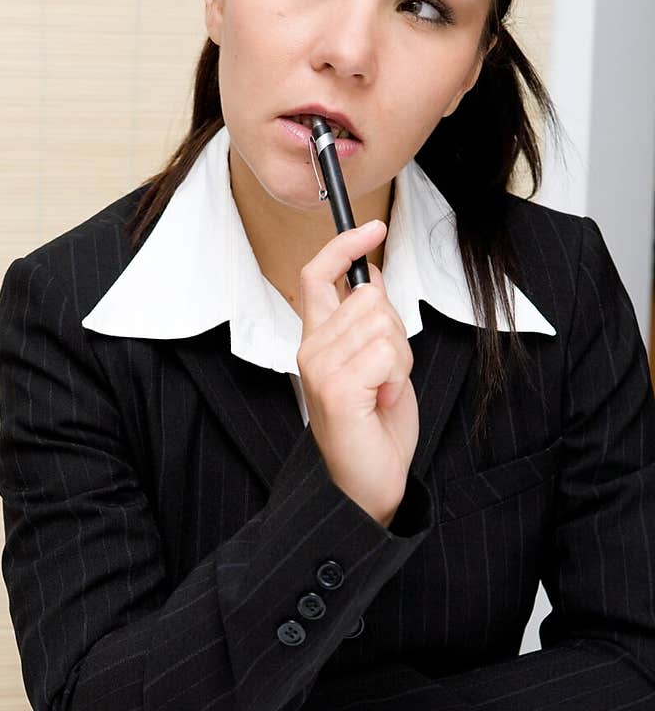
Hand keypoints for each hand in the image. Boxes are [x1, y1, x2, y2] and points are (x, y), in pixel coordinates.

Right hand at [297, 221, 418, 525]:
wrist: (368, 485)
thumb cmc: (374, 428)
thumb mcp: (377, 362)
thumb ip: (369, 320)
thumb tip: (372, 274)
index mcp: (317, 340)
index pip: (318, 275)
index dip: (344, 246)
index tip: (374, 226)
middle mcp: (310, 350)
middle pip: (369, 296)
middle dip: (396, 331)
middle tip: (387, 374)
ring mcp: (319, 369)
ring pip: (382, 322)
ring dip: (399, 357)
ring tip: (384, 390)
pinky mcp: (336, 390)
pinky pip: (385, 353)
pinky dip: (396, 377)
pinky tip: (382, 402)